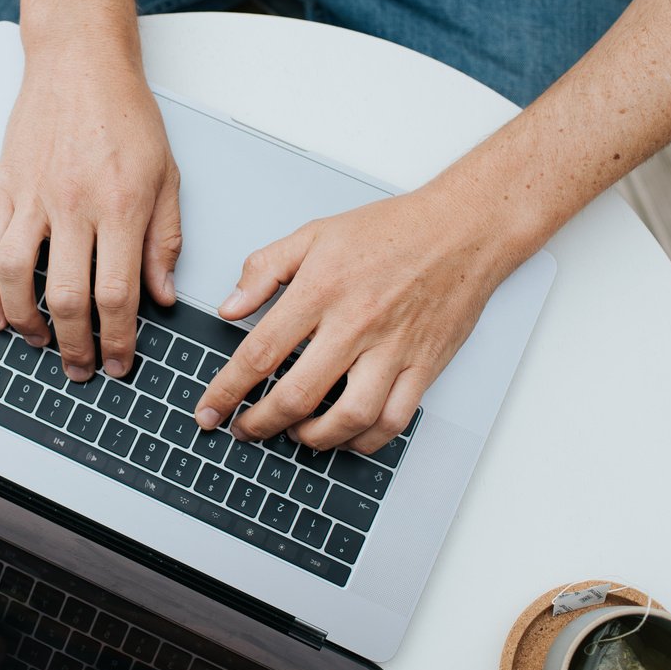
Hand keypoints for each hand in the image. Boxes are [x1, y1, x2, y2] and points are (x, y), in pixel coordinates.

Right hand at [0, 49, 181, 381]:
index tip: (120, 362)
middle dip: (74, 344)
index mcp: (120, 205)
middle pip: (65, 295)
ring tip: (39, 343)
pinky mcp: (5, 188)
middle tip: (82, 368)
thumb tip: (162, 296)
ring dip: (26, 321)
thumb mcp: (166, 176)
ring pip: (15, 276)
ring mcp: (32, 197)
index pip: (116, 293)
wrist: (79, 63)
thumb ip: (164, 240)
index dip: (118, 338)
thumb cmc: (126, 115)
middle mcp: (73, 204)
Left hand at [194, 187, 516, 453]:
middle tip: (243, 430)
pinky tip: (345, 437)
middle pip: (297, 395)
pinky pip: (393, 420)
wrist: (461, 228)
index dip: (226, 390)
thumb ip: (264, 269)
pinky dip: (364, 440)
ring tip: (294, 435)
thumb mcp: (314, 234)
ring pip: (348, 418)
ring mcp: (393, 349)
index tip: (209, 410)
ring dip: (312, 438)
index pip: (260, 353)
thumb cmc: (391, 230)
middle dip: (260, 423)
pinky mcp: (423, 366)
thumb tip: (230, 307)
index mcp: (320, 290)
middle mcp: (355, 324)